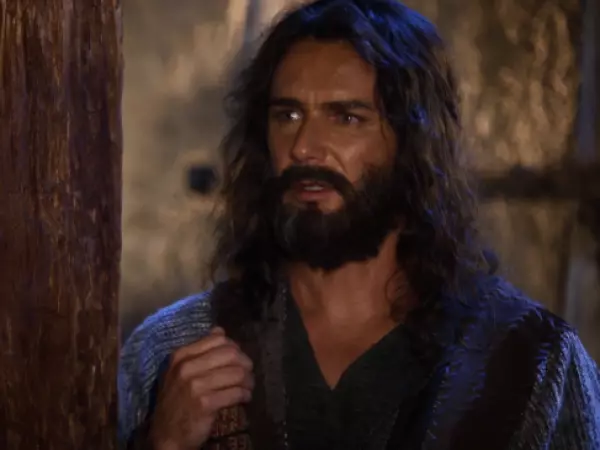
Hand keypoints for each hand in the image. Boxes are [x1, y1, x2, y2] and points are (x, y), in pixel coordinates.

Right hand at [149, 327, 253, 449]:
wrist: (166, 435)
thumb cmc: (176, 401)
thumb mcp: (179, 371)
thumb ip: (199, 351)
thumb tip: (220, 330)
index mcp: (181, 355)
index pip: (217, 339)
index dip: (234, 348)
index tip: (238, 359)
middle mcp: (186, 367)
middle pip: (230, 353)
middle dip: (245, 363)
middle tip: (248, 374)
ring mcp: (195, 385)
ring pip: (237, 373)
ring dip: (248, 380)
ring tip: (248, 387)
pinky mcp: (205, 404)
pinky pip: (236, 392)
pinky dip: (245, 394)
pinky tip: (244, 398)